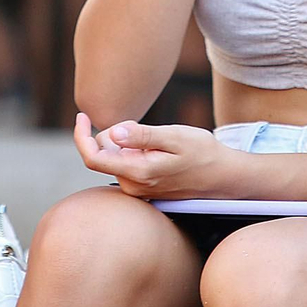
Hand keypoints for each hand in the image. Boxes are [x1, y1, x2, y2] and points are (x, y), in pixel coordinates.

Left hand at [73, 113, 239, 199]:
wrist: (224, 177)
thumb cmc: (202, 153)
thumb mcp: (174, 136)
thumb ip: (142, 135)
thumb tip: (113, 132)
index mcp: (137, 172)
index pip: (93, 157)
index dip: (82, 136)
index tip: (83, 116)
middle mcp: (133, 186)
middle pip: (104, 155)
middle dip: (113, 135)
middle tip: (143, 127)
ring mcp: (139, 190)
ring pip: (116, 159)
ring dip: (126, 144)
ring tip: (157, 140)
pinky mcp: (145, 189)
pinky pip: (127, 166)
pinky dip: (133, 152)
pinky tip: (157, 150)